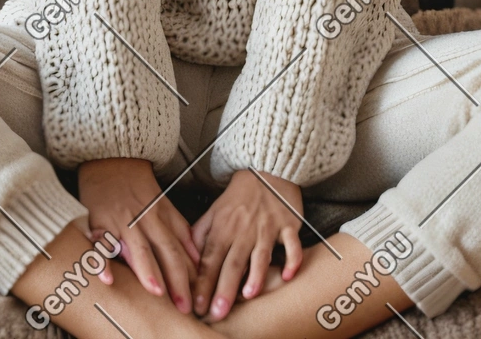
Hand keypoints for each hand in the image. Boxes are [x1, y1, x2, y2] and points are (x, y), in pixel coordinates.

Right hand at [77, 157, 200, 313]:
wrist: (111, 157)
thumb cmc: (137, 185)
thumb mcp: (164, 203)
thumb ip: (180, 229)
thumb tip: (197, 256)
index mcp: (161, 216)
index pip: (179, 248)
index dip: (190, 273)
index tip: (198, 296)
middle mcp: (144, 220)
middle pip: (164, 251)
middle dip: (176, 279)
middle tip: (184, 305)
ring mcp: (121, 221)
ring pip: (137, 247)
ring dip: (148, 270)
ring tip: (157, 291)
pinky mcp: (99, 222)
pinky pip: (100, 244)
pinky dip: (103, 261)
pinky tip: (108, 277)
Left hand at [191, 169, 303, 321]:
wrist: (266, 168)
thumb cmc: (239, 195)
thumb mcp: (214, 210)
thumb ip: (200, 234)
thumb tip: (188, 259)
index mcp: (223, 227)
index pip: (210, 259)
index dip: (203, 283)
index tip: (197, 305)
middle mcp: (244, 229)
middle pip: (233, 262)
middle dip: (224, 288)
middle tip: (218, 312)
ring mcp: (267, 227)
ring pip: (260, 254)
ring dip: (255, 275)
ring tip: (248, 295)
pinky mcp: (288, 225)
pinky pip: (292, 244)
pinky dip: (292, 260)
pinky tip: (288, 275)